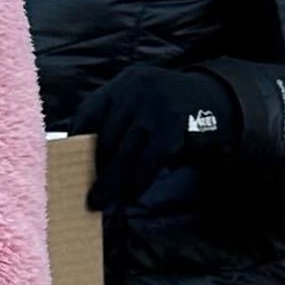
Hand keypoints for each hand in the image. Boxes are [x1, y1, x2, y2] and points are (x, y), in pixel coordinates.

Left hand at [75, 64, 235, 211]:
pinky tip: (129, 196)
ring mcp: (157, 107)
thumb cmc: (169, 111)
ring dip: (111, 180)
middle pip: (106, 136)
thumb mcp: (141, 103)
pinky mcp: (174, 127)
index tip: (63, 164)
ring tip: (98, 201)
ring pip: (125, 151)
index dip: (74, 141)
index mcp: (124, 82)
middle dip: (93, 167)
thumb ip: (116, 121)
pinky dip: (137, 181)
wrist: (221, 100)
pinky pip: (148, 160)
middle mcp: (137, 90)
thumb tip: (81, 158)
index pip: (88, 112)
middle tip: (83, 191)